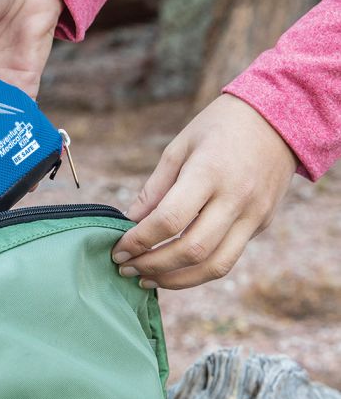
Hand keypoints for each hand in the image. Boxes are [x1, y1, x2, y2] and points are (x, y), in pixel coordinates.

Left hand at [112, 94, 296, 288]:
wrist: (280, 119)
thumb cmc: (220, 127)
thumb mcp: (179, 146)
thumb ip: (155, 188)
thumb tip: (131, 222)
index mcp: (209, 173)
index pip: (169, 220)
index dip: (139, 240)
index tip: (118, 250)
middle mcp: (236, 199)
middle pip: (192, 250)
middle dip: (153, 265)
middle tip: (125, 267)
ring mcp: (254, 215)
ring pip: (215, 266)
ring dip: (176, 280)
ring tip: (146, 279)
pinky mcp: (262, 225)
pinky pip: (229, 258)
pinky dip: (198, 272)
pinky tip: (173, 270)